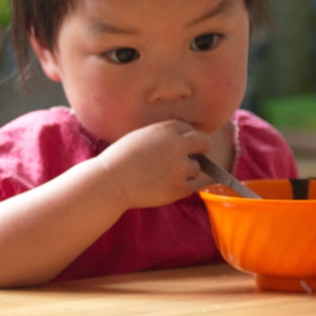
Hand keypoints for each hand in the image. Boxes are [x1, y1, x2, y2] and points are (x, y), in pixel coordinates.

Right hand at [95, 120, 210, 209]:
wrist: (111, 182)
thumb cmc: (120, 160)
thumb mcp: (140, 137)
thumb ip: (161, 136)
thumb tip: (180, 141)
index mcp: (165, 130)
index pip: (188, 128)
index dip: (186, 136)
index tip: (181, 144)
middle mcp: (177, 146)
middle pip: (204, 142)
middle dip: (201, 147)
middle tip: (195, 155)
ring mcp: (180, 167)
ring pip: (196, 167)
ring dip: (186, 171)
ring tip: (164, 176)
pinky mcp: (180, 187)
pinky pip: (192, 186)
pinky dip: (182, 187)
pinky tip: (165, 186)